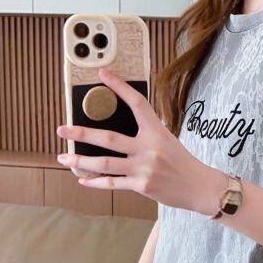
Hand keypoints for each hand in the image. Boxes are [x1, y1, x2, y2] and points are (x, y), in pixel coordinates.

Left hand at [56, 66, 225, 215]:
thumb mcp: (169, 141)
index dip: (120, 87)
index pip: (137, 104)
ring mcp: (143, 168)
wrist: (200, 188)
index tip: (103, 74)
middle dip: (82, 134)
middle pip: (109, 138)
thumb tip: (123, 134)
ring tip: (63, 158)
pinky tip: (82, 180)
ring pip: (105, 164)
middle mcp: (148, 148)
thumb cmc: (183, 163)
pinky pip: (113, 184)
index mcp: (157, 132)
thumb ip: (148, 135)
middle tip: (62, 130)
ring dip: (81, 161)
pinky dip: (95, 182)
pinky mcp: (142, 186)